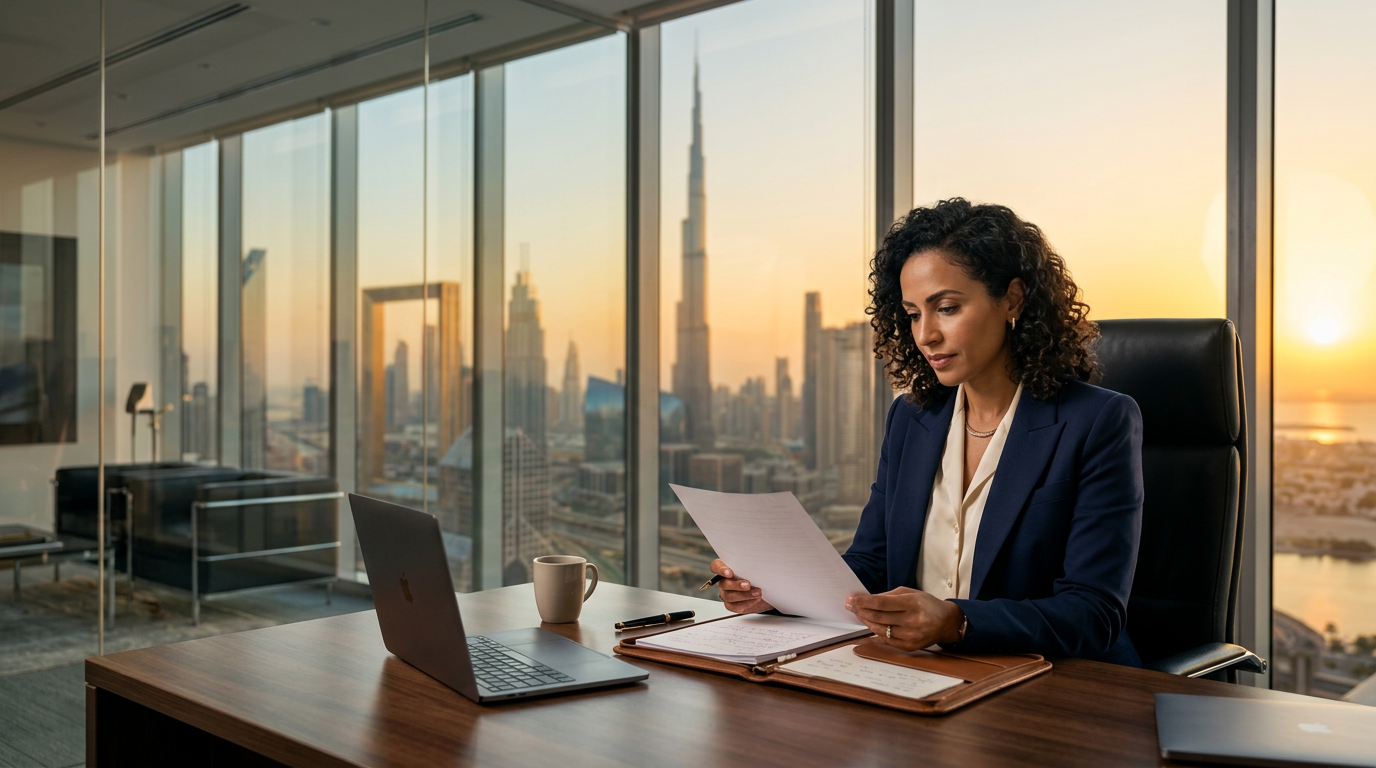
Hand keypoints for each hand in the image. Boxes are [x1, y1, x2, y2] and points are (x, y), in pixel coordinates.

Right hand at [709, 559, 772, 613]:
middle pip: (723, 583)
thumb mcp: (759, 566)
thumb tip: (758, 561)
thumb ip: (754, 563)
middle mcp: (724, 581)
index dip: (720, 570)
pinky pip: (735, 606)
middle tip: (748, 585)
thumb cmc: (761, 574)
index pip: (716, 566)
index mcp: (727, 567)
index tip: (730, 573)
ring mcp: (727, 593)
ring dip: (744, 595)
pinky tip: (756, 600)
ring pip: (728, 596)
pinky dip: (746, 603)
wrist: (768, 589)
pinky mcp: (733, 605)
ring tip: (757, 593)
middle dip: (736, 585)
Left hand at [845, 587, 964, 652]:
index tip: (851, 599)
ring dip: (866, 621)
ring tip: (858, 614)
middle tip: (850, 606)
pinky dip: (877, 631)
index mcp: (912, 604)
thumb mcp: (910, 593)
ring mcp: (911, 636)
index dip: (864, 602)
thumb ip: (888, 596)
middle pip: (878, 617)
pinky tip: (871, 624)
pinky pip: (887, 639)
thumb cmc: (926, 604)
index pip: (881, 603)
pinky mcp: (910, 647)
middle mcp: (912, 621)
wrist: (946, 622)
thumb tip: (866, 599)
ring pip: (880, 629)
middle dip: (861, 611)